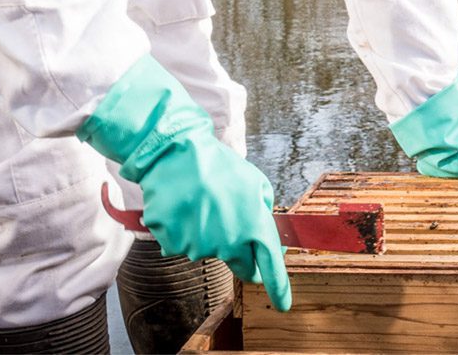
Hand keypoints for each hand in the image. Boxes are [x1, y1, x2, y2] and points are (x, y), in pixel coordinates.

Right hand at [78, 55, 290, 310]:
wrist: (176, 155)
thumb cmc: (220, 167)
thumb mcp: (255, 183)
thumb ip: (262, 213)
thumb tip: (263, 232)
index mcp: (253, 227)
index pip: (270, 267)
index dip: (278, 288)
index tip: (283, 303)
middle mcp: (228, 243)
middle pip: (240, 265)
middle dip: (243, 255)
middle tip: (236, 230)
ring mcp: (198, 246)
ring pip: (209, 251)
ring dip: (210, 234)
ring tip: (204, 204)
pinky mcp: (173, 244)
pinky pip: (184, 244)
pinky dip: (186, 230)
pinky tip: (186, 207)